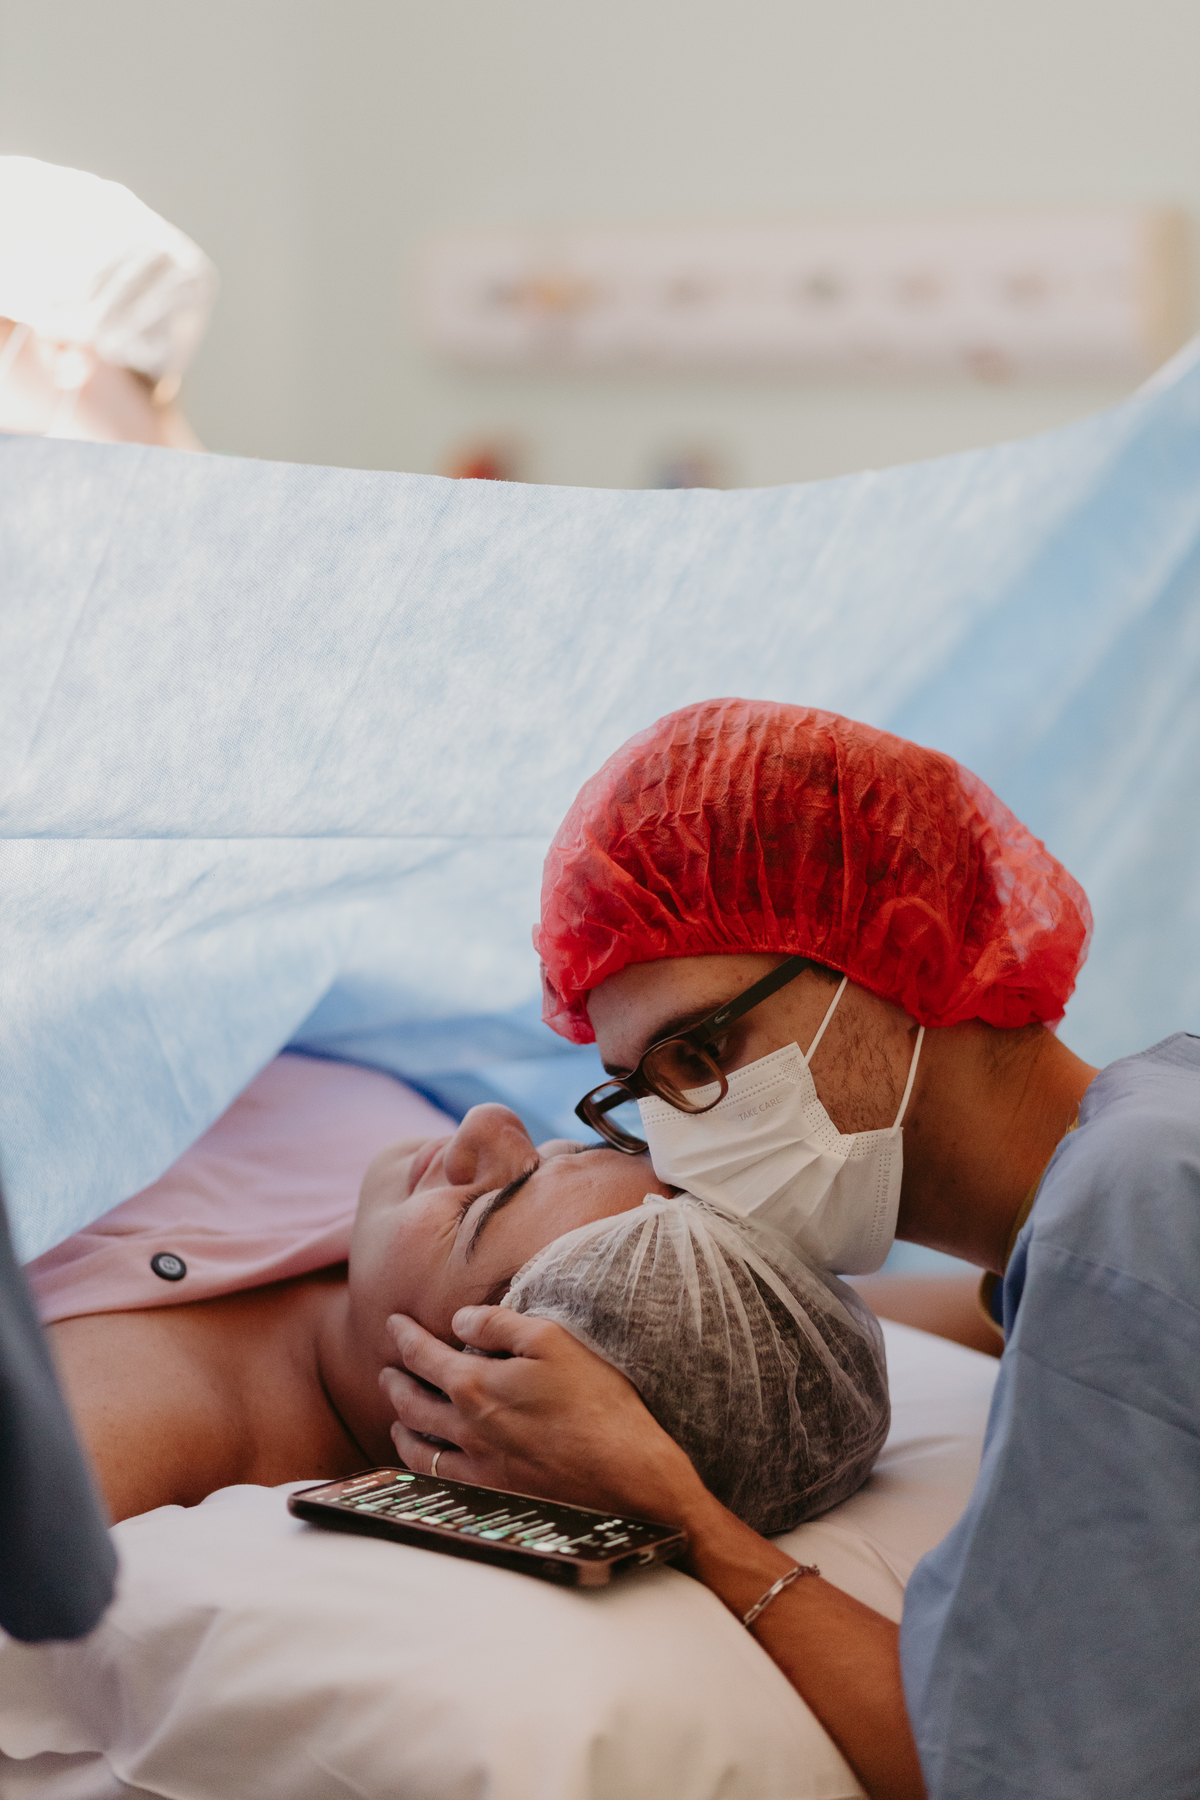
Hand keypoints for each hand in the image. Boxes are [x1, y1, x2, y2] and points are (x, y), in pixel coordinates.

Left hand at [380, 1306, 707, 1525]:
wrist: (625, 1476)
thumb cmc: (596, 1402)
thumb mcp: (553, 1340)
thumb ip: (500, 1324)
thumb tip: (460, 1319)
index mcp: (476, 1385)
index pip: (423, 1356)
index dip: (405, 1336)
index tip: (393, 1323)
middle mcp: (466, 1428)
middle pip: (411, 1403)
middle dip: (395, 1382)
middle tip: (387, 1370)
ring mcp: (477, 1467)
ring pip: (418, 1448)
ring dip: (400, 1426)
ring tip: (396, 1416)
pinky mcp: (493, 1496)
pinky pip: (439, 1481)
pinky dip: (420, 1466)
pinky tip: (426, 1462)